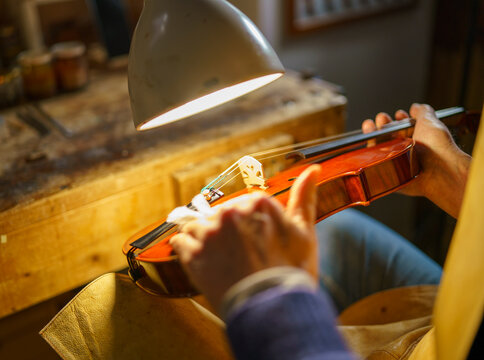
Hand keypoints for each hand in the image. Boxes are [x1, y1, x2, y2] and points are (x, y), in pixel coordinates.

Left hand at [170, 165, 320, 310]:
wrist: (273, 310)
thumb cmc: (292, 272)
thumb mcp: (304, 232)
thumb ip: (304, 198)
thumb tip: (314, 169)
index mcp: (257, 203)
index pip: (245, 205)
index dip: (251, 227)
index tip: (257, 244)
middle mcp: (230, 213)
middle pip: (220, 215)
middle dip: (227, 232)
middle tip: (241, 257)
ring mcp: (209, 233)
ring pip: (197, 226)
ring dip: (204, 240)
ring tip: (221, 261)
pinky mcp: (192, 254)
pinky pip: (179, 242)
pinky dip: (186, 250)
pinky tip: (202, 262)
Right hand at [362, 103, 470, 217]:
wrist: (438, 171)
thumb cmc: (438, 149)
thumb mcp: (431, 122)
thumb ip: (423, 112)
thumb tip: (417, 107)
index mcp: (416, 139)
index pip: (401, 128)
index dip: (397, 120)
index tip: (396, 115)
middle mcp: (406, 151)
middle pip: (387, 137)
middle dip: (382, 125)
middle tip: (381, 119)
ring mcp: (397, 163)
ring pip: (379, 150)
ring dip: (373, 138)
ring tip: (370, 128)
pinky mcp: (390, 175)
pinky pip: (375, 166)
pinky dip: (369, 157)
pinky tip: (370, 149)